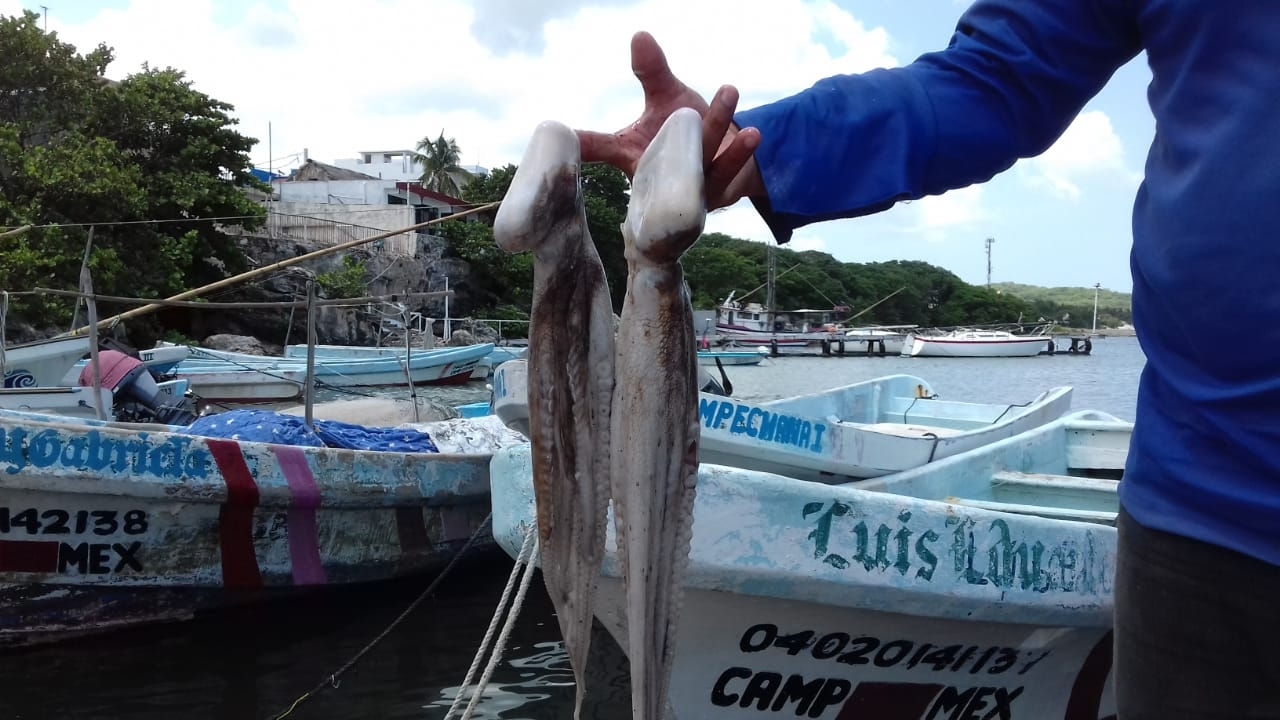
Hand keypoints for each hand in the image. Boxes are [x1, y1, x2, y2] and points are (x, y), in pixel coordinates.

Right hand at [577, 31, 763, 209]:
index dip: (583, 146)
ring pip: (700, 158)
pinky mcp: (715, 196)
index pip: (601, 149)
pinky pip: (727, 173)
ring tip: (729, 89)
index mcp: (633, 158)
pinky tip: (753, 133)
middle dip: (673, 134)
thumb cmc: (688, 131)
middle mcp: (655, 179)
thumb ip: (652, 72)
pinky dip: (739, 153)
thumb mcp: (669, 99)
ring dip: (716, 124)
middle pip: (658, 158)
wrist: (727, 162)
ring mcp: (685, 191)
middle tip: (684, 107)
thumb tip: (640, 35)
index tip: (562, 137)